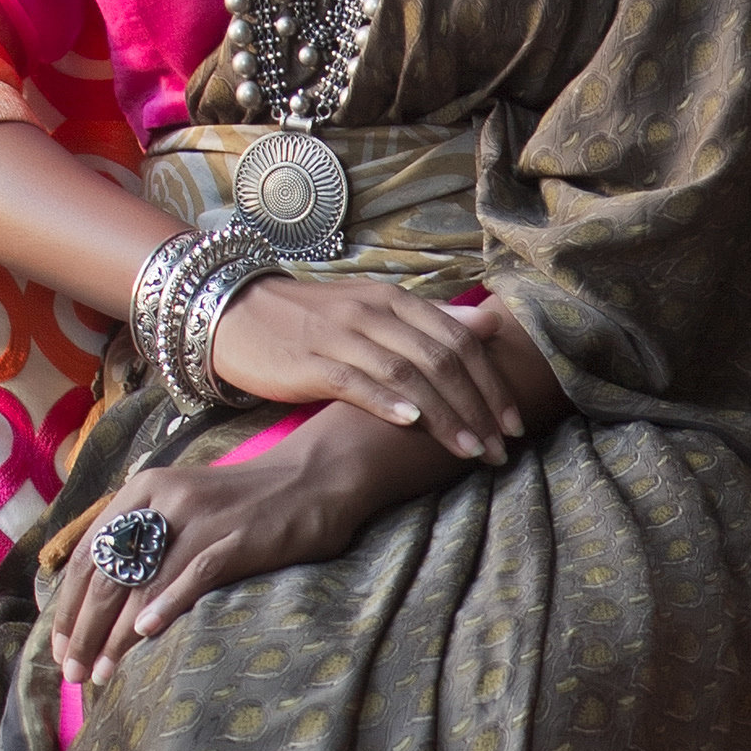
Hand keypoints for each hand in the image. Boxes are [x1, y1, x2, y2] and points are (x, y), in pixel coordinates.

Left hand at [53, 427, 371, 688]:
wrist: (312, 478)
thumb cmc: (245, 504)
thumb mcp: (183, 506)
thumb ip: (146, 538)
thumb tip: (103, 600)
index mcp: (142, 490)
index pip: (88, 554)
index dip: (68, 606)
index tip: (60, 649)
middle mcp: (164, 499)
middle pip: (109, 572)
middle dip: (85, 629)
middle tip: (75, 673)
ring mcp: (202, 517)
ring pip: (144, 580)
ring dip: (118, 633)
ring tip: (105, 672)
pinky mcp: (238, 537)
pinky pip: (194, 574)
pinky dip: (168, 604)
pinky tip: (147, 634)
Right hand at [208, 272, 524, 461]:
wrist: (237, 313)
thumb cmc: (313, 319)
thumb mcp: (376, 309)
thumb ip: (432, 319)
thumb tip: (488, 324)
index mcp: (395, 301)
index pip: (459, 340)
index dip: (492, 383)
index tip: (513, 423)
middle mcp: (374, 313)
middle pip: (441, 360)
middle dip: (478, 407)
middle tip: (500, 448)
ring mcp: (342, 336)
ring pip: (407, 374)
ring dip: (445, 415)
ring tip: (470, 450)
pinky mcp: (310, 362)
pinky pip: (356, 382)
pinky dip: (388, 402)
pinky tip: (413, 424)